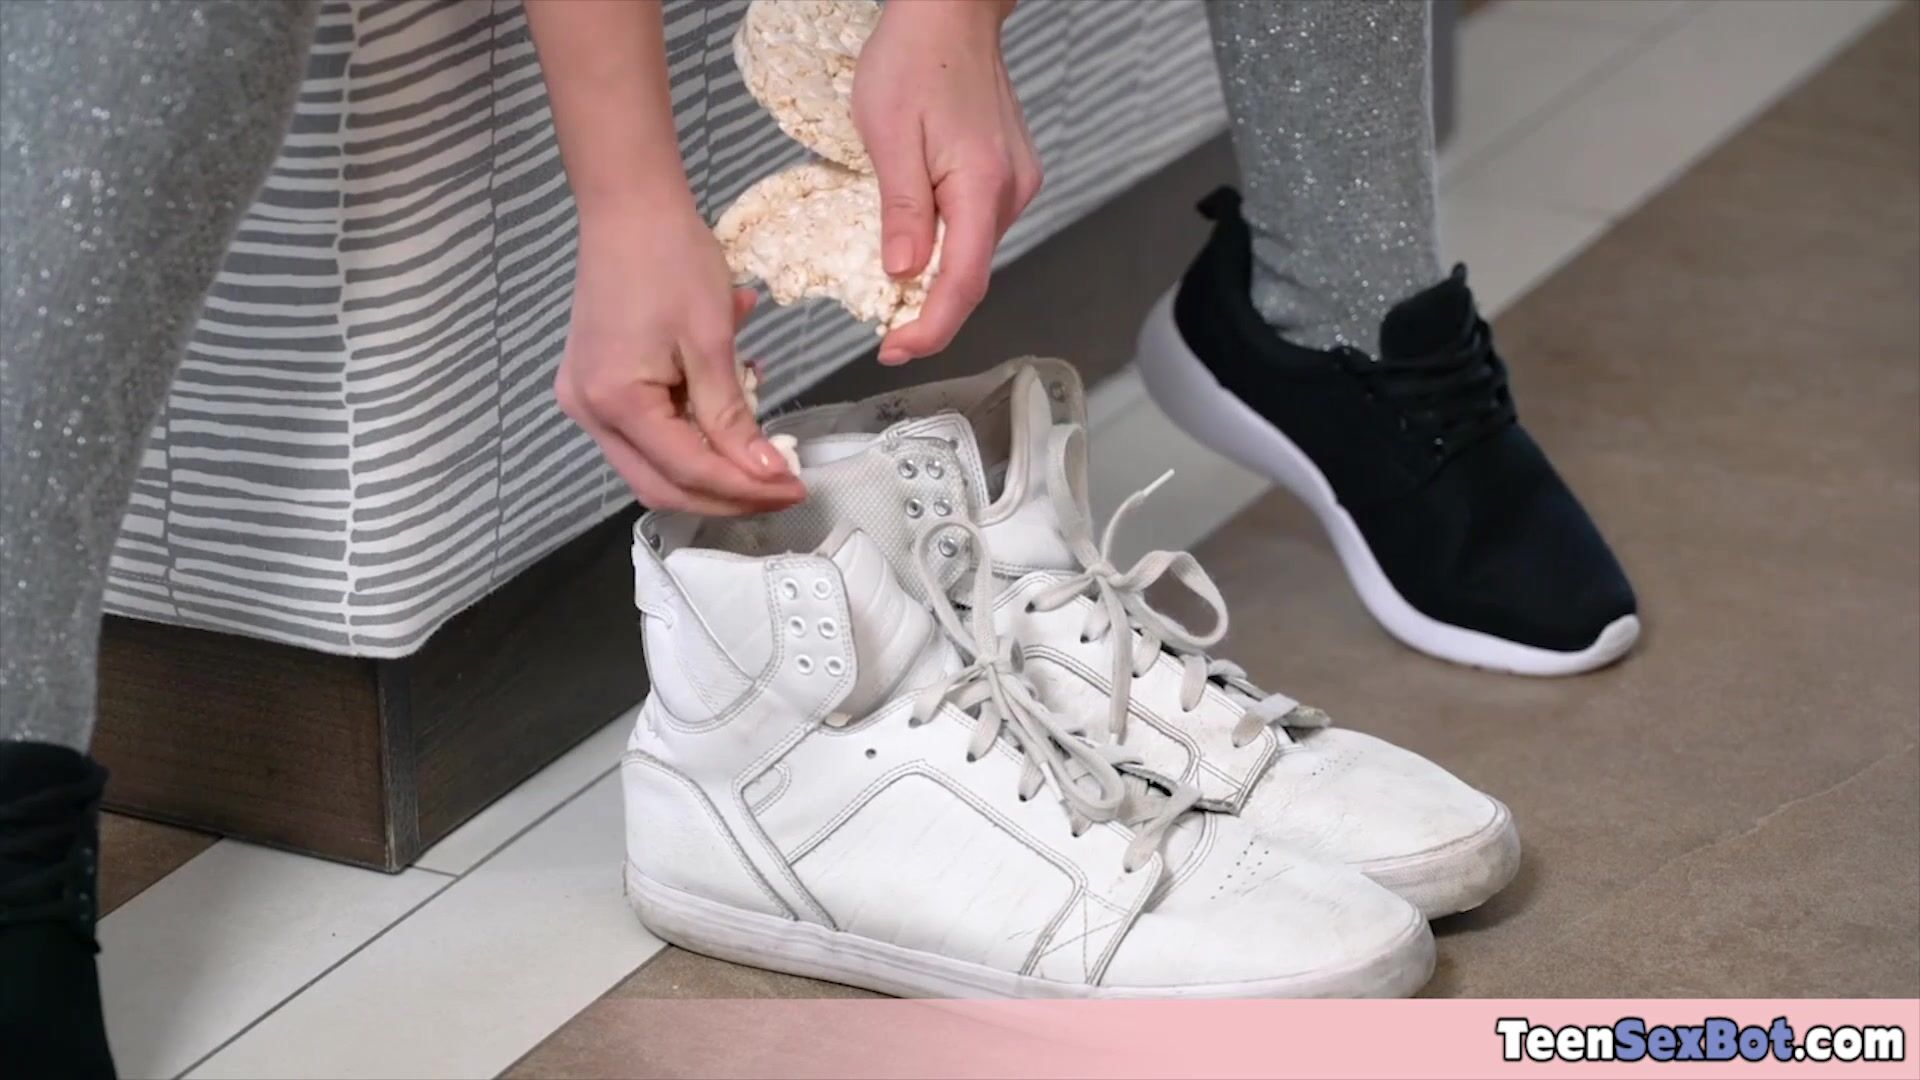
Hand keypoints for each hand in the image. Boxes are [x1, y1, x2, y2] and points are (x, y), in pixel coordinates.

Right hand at [555, 207, 804, 514]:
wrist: (629, 207)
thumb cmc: (670, 257)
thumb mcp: (712, 341)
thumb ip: (732, 417)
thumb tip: (764, 472)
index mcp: (615, 401)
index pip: (688, 473)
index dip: (745, 490)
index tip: (794, 488)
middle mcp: (588, 413)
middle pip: (662, 486)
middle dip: (726, 495)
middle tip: (781, 488)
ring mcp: (586, 402)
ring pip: (652, 468)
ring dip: (709, 472)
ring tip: (762, 457)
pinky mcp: (594, 388)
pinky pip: (645, 436)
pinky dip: (689, 440)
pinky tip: (726, 420)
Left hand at [853, 0, 1039, 364]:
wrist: (949, 13)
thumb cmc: (915, 59)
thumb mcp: (889, 136)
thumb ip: (902, 211)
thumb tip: (903, 273)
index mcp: (982, 188)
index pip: (962, 284)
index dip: (929, 328)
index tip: (894, 348)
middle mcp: (1010, 191)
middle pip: (971, 275)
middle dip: (929, 311)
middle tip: (885, 330)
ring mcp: (1015, 183)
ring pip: (973, 252)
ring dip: (937, 277)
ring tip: (893, 288)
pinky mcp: (1008, 174)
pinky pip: (976, 226)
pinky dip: (947, 246)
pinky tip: (918, 243)